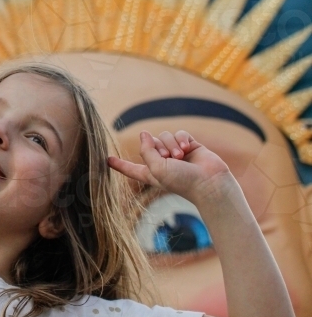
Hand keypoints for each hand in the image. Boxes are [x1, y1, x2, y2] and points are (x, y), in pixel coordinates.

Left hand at [107, 130, 231, 204]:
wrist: (209, 183)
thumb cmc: (181, 181)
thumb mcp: (156, 169)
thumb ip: (146, 150)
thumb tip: (144, 133)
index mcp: (150, 173)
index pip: (131, 168)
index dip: (119, 164)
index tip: (107, 160)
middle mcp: (162, 163)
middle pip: (149, 144)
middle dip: (158, 147)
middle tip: (169, 158)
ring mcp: (176, 154)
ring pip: (164, 136)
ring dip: (171, 144)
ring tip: (180, 156)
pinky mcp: (189, 146)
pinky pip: (180, 134)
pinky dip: (182, 139)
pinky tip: (188, 148)